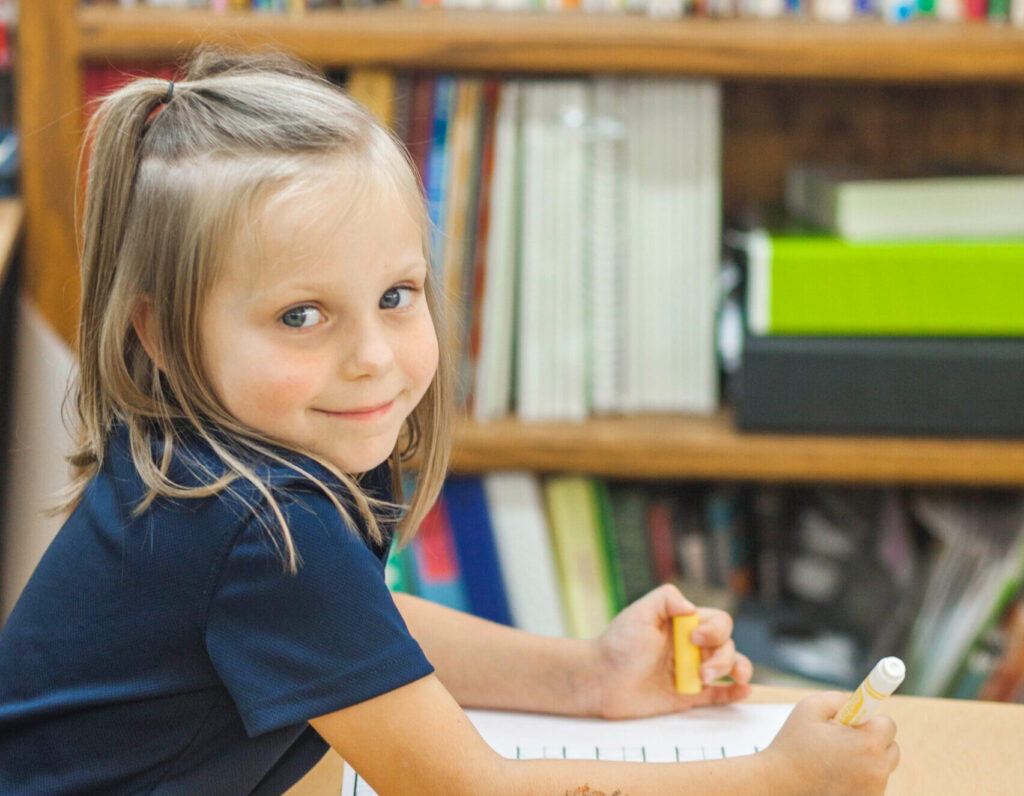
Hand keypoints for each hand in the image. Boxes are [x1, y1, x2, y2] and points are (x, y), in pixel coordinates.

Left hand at [582, 583, 752, 719]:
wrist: (599, 680)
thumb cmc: (617, 644)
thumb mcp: (639, 612)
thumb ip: (666, 599)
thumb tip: (693, 608)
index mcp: (682, 625)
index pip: (717, 622)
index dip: (715, 630)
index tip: (695, 638)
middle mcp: (691, 647)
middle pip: (727, 645)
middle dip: (723, 657)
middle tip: (701, 670)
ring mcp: (691, 671)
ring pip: (729, 668)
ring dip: (734, 671)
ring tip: (719, 678)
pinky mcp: (687, 696)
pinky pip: (718, 695)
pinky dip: (734, 693)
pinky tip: (744, 691)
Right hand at [764, 691, 899, 794]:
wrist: (779, 785)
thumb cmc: (793, 745)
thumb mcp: (809, 708)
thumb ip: (838, 698)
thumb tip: (856, 700)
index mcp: (867, 744)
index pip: (888, 724)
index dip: (869, 719)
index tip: (860, 718)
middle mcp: (877, 771)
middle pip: (890, 747)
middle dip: (871, 739)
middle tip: (844, 738)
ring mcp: (873, 791)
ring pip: (881, 767)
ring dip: (865, 759)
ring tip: (834, 758)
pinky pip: (871, 783)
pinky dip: (859, 777)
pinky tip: (835, 774)